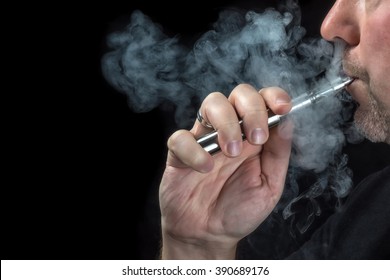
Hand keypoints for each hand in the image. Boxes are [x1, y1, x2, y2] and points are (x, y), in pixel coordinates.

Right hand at [159, 84, 292, 258]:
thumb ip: (278, 154)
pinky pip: (181, 137)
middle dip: (251, 109)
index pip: (264, 101)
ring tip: (231, 152)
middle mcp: (230, 132)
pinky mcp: (179, 153)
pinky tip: (204, 169)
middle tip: (256, 138)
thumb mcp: (269, 186)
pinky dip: (194, 150)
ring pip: (211, 104)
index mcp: (254, 137)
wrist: (208, 235)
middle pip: (239, 94)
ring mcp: (204, 139)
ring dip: (226, 123)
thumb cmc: (239, 210)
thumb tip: (287, 122)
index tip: (282, 108)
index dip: (273, 96)